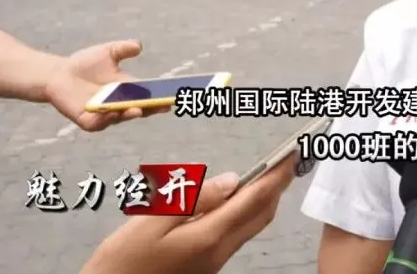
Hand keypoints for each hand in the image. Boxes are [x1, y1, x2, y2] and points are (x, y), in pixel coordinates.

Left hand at [43, 39, 168, 131]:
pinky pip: (99, 123)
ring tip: (138, 108)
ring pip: (121, 118)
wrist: (58, 73)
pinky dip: (106, 119)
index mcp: (127, 90)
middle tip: (163, 105)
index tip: (173, 95)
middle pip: (140, 109)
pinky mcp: (88, 121)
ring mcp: (104, 114)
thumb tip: (139, 45)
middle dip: (151, 108)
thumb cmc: (84, 63)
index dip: (161, 97)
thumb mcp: (108, 52)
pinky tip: (111, 112)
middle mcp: (118, 105)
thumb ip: (123, 48)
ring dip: (130, 114)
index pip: (148, 96)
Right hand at [79, 156, 296, 273]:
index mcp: (209, 236)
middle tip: (287, 161)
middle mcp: (219, 251)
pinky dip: (246, 213)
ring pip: (251, 227)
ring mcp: (214, 262)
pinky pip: (236, 235)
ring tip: (269, 176)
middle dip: (277, 188)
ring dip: (264, 201)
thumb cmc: (123, 259)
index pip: (254, 200)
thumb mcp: (152, 221)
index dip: (276, 176)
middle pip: (261, 216)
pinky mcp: (205, 266)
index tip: (293, 154)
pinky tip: (237, 202)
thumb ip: (195, 199)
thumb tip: (233, 180)